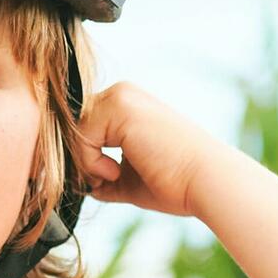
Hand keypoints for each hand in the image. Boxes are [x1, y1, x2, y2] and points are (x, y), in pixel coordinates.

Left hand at [78, 82, 221, 220]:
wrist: (205, 182)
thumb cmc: (174, 183)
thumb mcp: (129, 179)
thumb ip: (102, 175)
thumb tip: (79, 184)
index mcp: (127, 106)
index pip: (83, 126)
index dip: (82, 157)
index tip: (100, 181)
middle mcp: (122, 93)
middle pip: (72, 125)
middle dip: (80, 159)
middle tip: (103, 181)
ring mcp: (121, 96)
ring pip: (73, 130)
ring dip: (85, 162)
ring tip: (113, 176)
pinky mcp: (120, 107)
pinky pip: (80, 136)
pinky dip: (90, 162)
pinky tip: (116, 171)